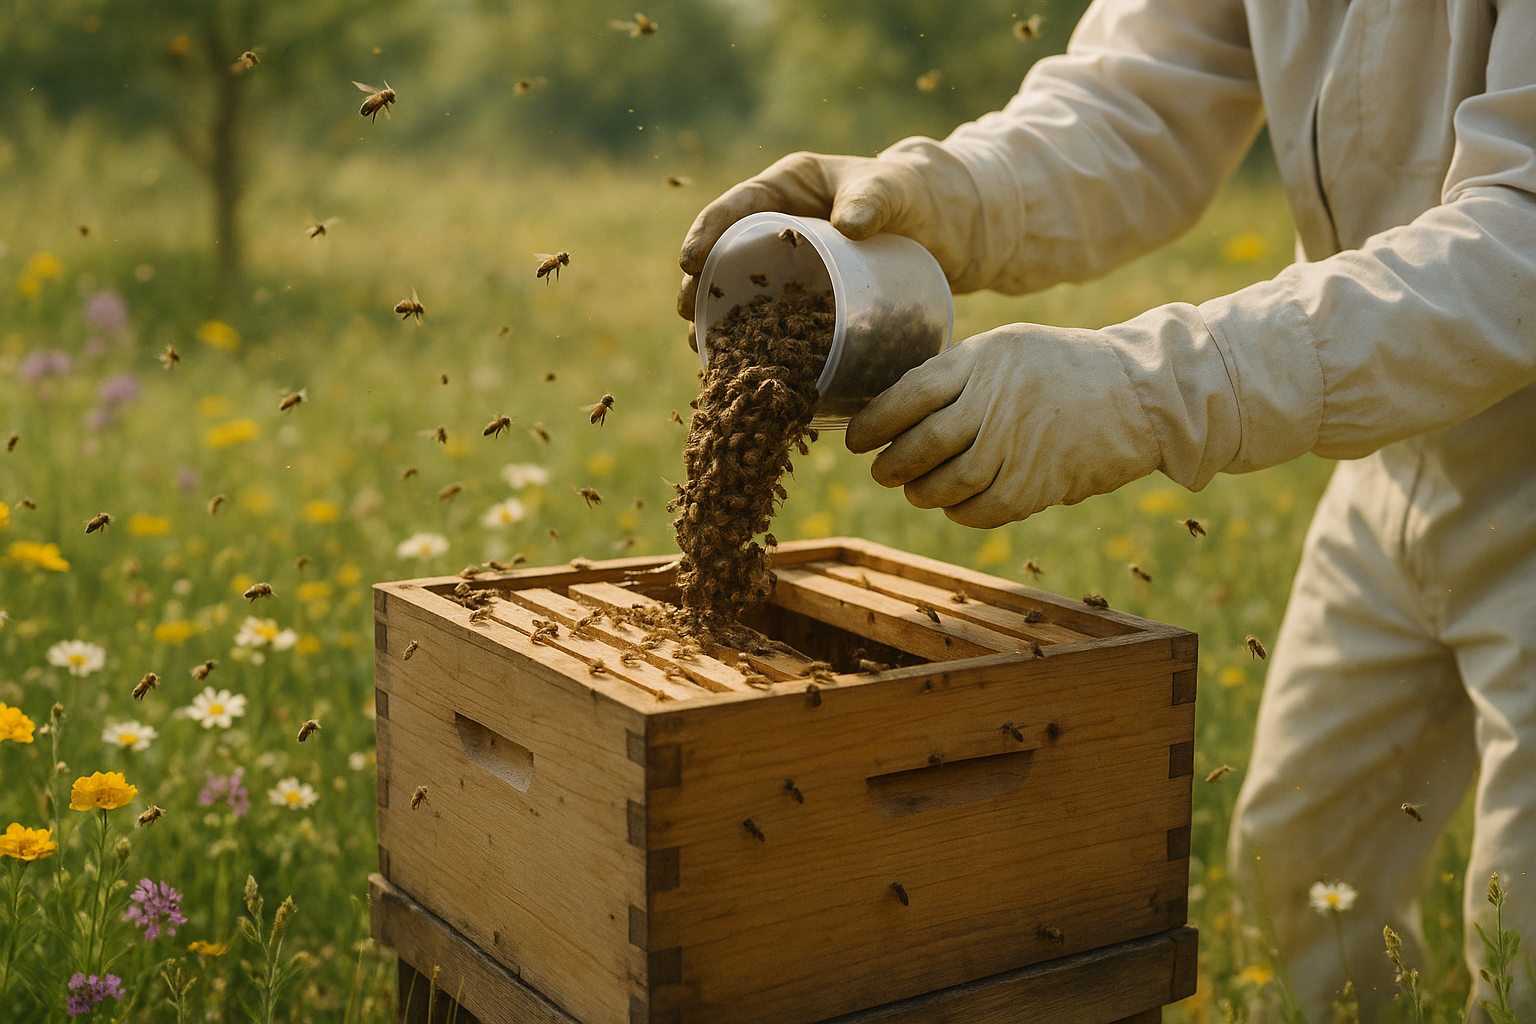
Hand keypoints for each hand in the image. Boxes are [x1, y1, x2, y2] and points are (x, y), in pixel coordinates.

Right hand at [676, 145, 977, 346]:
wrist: (949, 232)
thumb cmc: (917, 195)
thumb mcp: (895, 189)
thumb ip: (875, 199)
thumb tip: (849, 224)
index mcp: (787, 187)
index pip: (735, 207)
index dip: (706, 233)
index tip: (688, 263)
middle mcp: (780, 225)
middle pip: (727, 255)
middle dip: (701, 286)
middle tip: (689, 318)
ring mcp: (792, 265)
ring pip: (744, 292)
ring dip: (721, 321)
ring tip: (706, 352)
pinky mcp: (808, 298)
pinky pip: (774, 318)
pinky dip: (758, 342)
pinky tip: (745, 370)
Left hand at [845, 323, 1163, 527]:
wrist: (1142, 393)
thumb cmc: (1066, 369)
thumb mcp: (1010, 348)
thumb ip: (960, 374)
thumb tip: (899, 410)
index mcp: (983, 359)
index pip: (907, 394)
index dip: (873, 422)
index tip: (856, 439)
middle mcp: (995, 400)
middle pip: (920, 444)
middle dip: (892, 465)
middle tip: (882, 472)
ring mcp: (1017, 443)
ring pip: (947, 483)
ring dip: (923, 493)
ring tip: (917, 492)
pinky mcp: (1039, 482)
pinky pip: (982, 510)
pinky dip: (962, 513)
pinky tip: (957, 507)